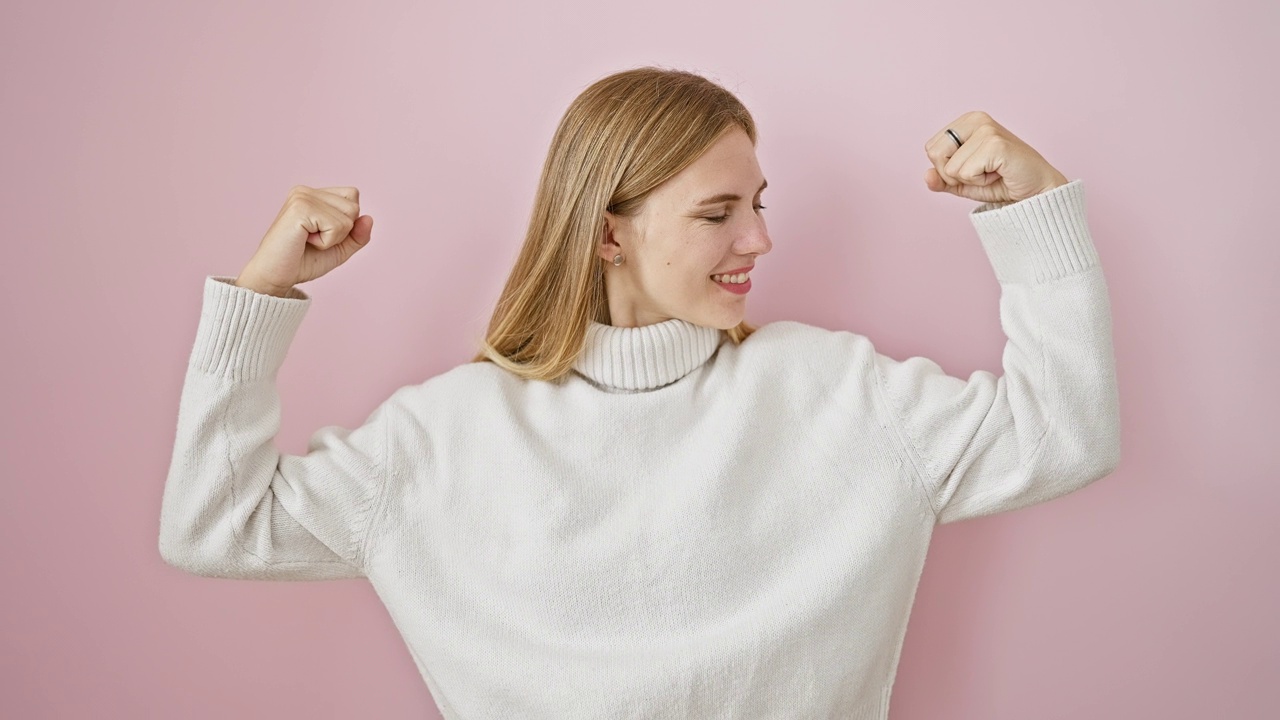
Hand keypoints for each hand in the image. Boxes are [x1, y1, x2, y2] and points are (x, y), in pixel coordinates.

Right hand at [236, 185, 373, 295]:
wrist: (275, 277)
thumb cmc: (303, 262)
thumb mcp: (339, 249)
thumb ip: (358, 235)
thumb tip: (369, 218)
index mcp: (312, 194)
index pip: (352, 197)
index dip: (346, 223)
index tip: (320, 235)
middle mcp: (306, 191)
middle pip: (353, 206)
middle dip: (341, 232)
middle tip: (313, 240)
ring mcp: (302, 197)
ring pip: (348, 216)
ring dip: (334, 238)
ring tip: (308, 240)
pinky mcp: (300, 208)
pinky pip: (337, 226)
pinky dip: (326, 242)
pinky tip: (304, 241)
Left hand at [923, 111, 1068, 203]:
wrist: (1036, 192)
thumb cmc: (1003, 183)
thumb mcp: (965, 183)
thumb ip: (942, 180)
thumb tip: (926, 176)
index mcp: (967, 121)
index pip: (930, 149)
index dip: (947, 169)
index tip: (974, 167)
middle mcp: (976, 119)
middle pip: (934, 154)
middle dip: (953, 174)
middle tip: (982, 171)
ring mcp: (986, 129)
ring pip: (949, 167)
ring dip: (970, 179)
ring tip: (993, 172)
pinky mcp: (995, 143)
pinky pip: (964, 173)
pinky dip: (980, 182)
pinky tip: (999, 173)